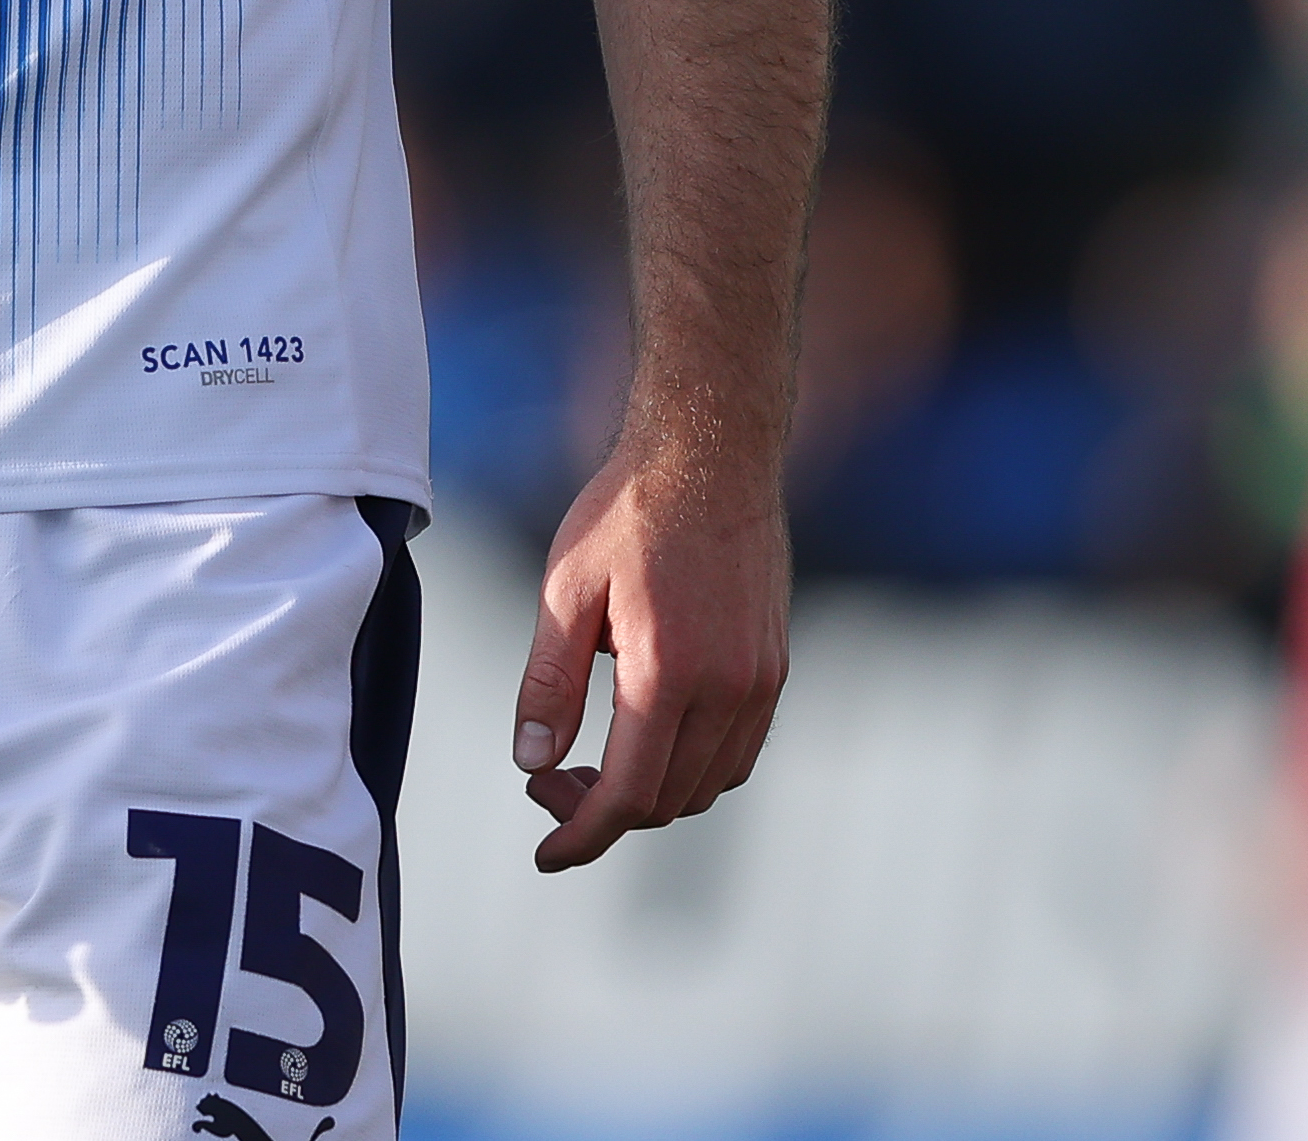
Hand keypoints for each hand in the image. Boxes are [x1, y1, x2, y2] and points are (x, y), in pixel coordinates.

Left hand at [507, 423, 789, 870]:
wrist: (712, 454)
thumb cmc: (628, 513)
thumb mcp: (564, 591)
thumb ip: (548, 684)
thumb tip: (532, 762)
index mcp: (668, 673)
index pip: (629, 794)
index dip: (583, 836)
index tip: (547, 854)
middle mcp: (727, 689)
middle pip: (669, 800)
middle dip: (603, 812)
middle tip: (548, 781)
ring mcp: (760, 682)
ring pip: (709, 785)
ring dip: (651, 796)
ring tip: (590, 765)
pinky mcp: (774, 668)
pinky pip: (738, 752)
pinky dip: (693, 769)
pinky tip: (647, 739)